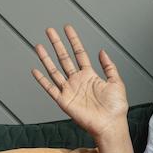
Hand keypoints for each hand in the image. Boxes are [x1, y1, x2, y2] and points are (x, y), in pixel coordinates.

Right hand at [30, 24, 127, 139]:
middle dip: (57, 44)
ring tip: (39, 46)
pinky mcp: (64, 101)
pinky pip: (50, 88)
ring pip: (54, 70)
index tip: (67, 28)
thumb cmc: (116, 107)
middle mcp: (77, 81)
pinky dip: (42, 80)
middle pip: (64, 58)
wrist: (110, 124)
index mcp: (90, 76)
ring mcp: (69, 90)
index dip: (73, 40)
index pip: (79, 53)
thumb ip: (109, 66)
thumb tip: (102, 51)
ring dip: (46, 58)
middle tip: (49, 30)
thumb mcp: (116, 82)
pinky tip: (35, 70)